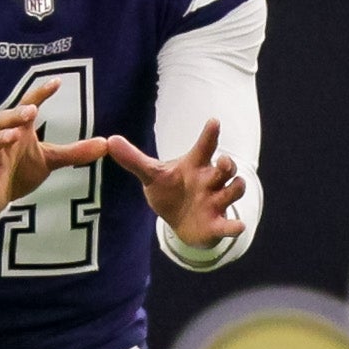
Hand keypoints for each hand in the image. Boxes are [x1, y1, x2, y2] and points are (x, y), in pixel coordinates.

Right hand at [0, 90, 108, 221]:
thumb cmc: (18, 169)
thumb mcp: (49, 159)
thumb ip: (74, 152)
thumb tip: (105, 143)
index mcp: (19, 132)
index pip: (28, 106)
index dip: (40, 94)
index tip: (57, 82)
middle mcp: (2, 141)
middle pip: (4, 120)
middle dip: (16, 114)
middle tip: (32, 111)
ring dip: (0, 139)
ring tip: (14, 136)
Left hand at [104, 118, 246, 248]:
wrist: (180, 221)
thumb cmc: (170, 190)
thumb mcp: (151, 175)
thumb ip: (133, 159)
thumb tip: (109, 139)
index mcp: (195, 166)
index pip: (204, 146)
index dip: (210, 134)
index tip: (213, 121)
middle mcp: (210, 181)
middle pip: (226, 168)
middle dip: (228, 164)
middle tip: (223, 161)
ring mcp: (216, 201)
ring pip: (234, 191)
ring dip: (237, 188)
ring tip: (236, 185)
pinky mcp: (216, 223)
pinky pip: (229, 225)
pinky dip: (234, 227)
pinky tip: (238, 227)